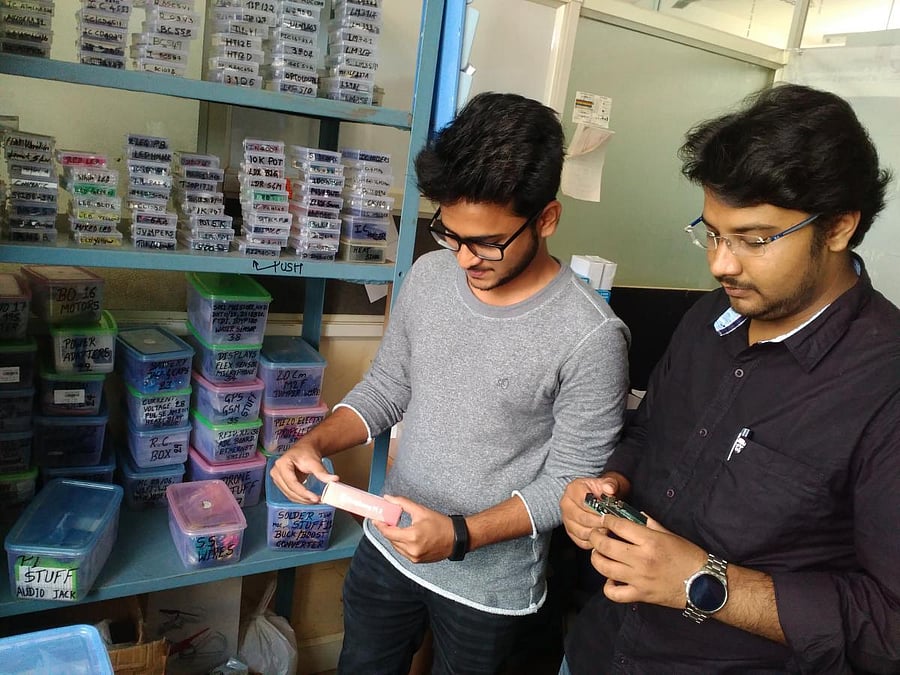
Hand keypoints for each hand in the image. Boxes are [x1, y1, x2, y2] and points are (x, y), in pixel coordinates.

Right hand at [270, 442, 338, 503]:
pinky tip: (310, 499)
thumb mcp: (314, 461)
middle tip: (318, 500)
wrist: (305, 449)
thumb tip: (334, 480)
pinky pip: (291, 494)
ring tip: (316, 500)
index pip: (292, 483)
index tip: (315, 498)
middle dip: (304, 498)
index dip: (303, 492)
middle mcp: (276, 472)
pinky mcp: (282, 484)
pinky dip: (301, 498)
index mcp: (282, 464)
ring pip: (290, 495)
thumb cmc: (307, 452)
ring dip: (303, 500)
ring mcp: (277, 479)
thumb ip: (322, 472)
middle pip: (290, 491)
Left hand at [371, 496, 454, 562]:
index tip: (375, 518)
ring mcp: (414, 557)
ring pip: (395, 546)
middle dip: (387, 529)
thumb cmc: (441, 524)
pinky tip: (404, 535)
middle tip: (385, 519)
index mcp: (412, 536)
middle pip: (390, 539)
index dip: (380, 525)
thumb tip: (388, 498)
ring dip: (393, 536)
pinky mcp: (416, 561)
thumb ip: (402, 503)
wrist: (456, 538)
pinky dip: (400, 543)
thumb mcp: (421, 510)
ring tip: (395, 526)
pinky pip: (402, 551)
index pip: (388, 532)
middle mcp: (412, 549)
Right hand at [560, 472, 630, 549]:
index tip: (610, 514)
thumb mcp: (609, 482)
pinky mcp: (570, 531)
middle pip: (582, 518)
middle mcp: (566, 504)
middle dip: (599, 523)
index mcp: (573, 489)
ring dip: (597, 533)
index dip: (599, 510)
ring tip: (608, 529)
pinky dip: (592, 542)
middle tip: (611, 523)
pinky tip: (601, 536)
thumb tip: (609, 488)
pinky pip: (581, 542)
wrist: (598, 496)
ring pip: (581, 532)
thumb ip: (610, 484)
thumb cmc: (603, 490)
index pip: (584, 503)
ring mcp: (566, 519)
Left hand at [587, 514, 706, 609]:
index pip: (619, 526)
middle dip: (594, 536)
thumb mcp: (670, 534)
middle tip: (596, 534)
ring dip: (596, 558)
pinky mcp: (640, 595)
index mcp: (650, 541)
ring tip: (598, 552)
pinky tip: (611, 578)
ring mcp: (639, 579)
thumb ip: (650, 523)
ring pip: (604, 568)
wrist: (704, 584)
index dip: (607, 520)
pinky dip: (608, 586)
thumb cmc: (689, 556)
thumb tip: (634, 514)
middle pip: (605, 546)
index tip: (604, 519)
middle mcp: (641, 559)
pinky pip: (614, 593)